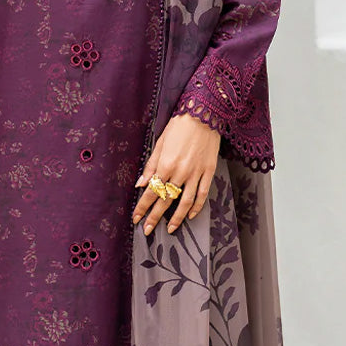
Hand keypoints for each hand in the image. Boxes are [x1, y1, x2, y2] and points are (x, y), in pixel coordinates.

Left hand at [131, 114, 219, 235]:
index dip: (143, 207)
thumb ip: (150, 166)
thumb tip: (140, 184)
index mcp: (165, 165)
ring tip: (170, 230)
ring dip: (176, 218)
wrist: (204, 114)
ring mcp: (196, 173)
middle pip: (166, 200)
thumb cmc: (179, 126)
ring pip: (185, 202)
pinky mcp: (208, 171)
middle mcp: (180, 172)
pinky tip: (190, 216)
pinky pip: (202, 194)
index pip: (151, 192)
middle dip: (154, 217)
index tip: (136, 218)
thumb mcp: (160, 143)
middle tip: (147, 230)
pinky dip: (197, 207)